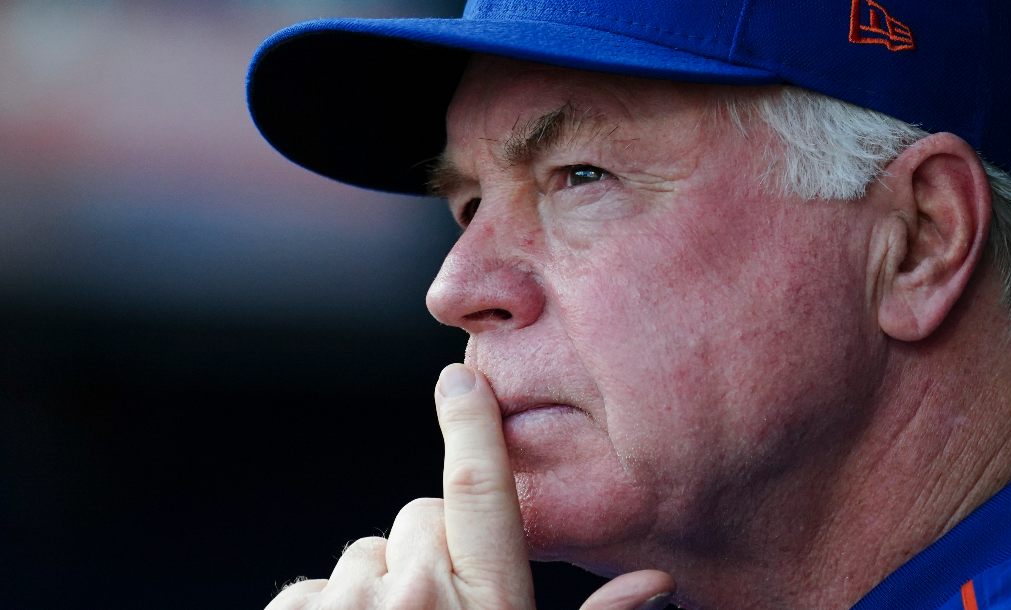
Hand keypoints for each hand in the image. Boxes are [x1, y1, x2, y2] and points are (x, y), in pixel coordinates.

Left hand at [266, 363, 674, 609]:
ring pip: (364, 552)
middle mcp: (415, 597)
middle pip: (420, 514)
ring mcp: (347, 608)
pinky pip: (311, 585)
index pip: (481, 489)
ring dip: (377, 586)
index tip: (460, 379)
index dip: (473, 424)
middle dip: (430, 545)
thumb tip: (658, 582)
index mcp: (485, 606)